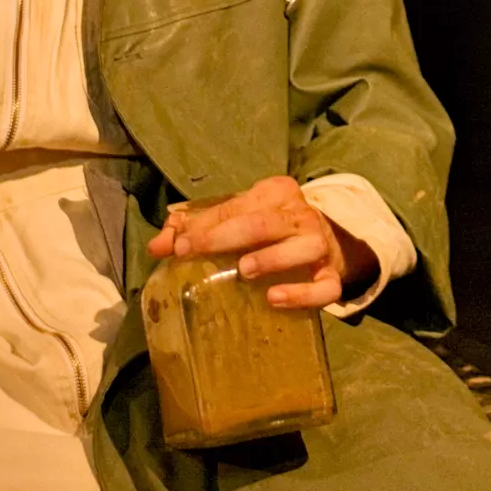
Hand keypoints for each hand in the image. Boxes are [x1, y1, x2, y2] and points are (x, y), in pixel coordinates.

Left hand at [145, 175, 377, 309]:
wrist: (327, 243)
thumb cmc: (271, 229)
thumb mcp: (239, 219)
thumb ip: (197, 229)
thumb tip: (157, 246)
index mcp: (276, 193)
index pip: (238, 206)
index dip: (206, 225)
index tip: (180, 245)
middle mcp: (301, 214)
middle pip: (265, 222)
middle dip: (225, 236)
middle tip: (194, 252)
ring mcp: (320, 244)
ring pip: (303, 247)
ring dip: (272, 258)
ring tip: (244, 270)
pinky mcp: (332, 276)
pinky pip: (325, 287)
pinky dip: (303, 294)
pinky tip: (275, 298)